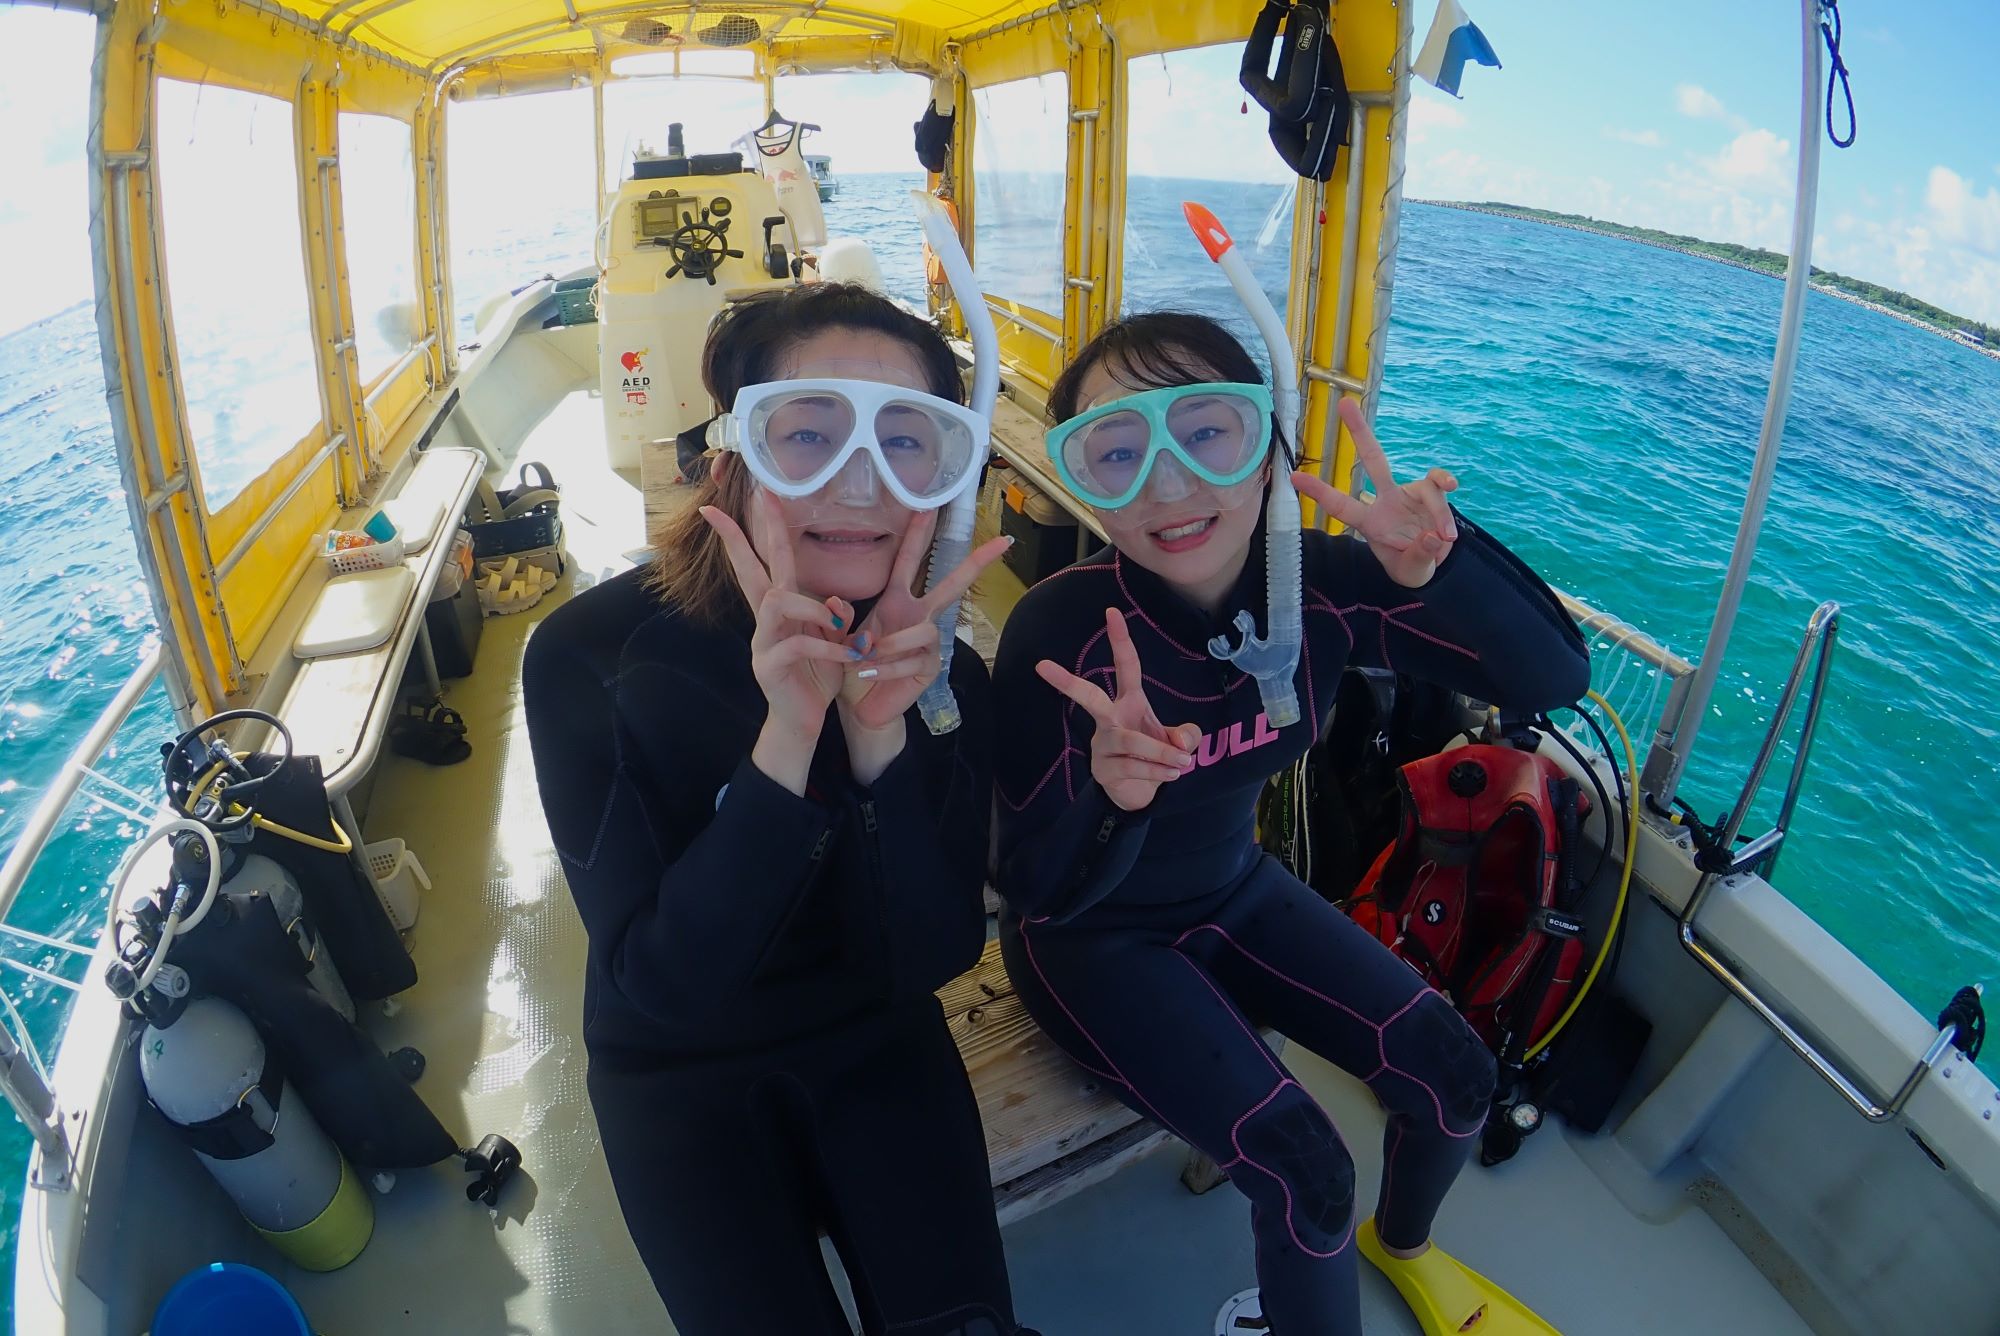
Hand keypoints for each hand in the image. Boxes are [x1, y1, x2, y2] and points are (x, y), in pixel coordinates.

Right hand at [702, 493, 854, 754]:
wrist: (802, 722)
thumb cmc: (817, 676)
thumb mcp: (833, 639)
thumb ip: (834, 615)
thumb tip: (838, 601)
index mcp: (782, 607)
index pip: (767, 561)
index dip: (757, 530)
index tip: (747, 497)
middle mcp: (766, 619)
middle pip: (753, 569)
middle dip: (744, 536)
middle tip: (732, 505)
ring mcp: (763, 642)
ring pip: (777, 602)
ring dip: (813, 607)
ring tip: (840, 623)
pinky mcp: (769, 668)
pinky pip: (796, 646)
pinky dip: (828, 649)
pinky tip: (848, 657)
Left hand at [837, 511, 1012, 732]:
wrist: (861, 702)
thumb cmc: (857, 663)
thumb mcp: (845, 634)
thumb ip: (842, 616)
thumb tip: (839, 604)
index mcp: (899, 601)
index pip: (911, 562)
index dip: (918, 535)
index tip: (929, 508)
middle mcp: (920, 617)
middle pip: (952, 585)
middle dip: (976, 563)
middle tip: (1001, 543)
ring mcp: (930, 643)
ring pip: (921, 631)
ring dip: (888, 645)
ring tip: (862, 658)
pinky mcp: (931, 667)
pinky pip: (910, 661)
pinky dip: (883, 669)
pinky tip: (866, 674)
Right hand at [1033, 607, 1201, 811]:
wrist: (1138, 793)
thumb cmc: (1153, 755)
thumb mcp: (1178, 742)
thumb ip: (1187, 736)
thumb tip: (1182, 741)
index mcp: (1129, 702)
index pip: (1126, 666)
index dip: (1120, 640)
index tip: (1111, 612)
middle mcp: (1111, 719)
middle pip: (1089, 696)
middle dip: (1068, 682)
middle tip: (1042, 665)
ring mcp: (1102, 744)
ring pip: (1129, 740)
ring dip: (1159, 751)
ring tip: (1184, 762)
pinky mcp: (1103, 769)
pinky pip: (1131, 766)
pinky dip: (1157, 771)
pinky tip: (1172, 775)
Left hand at [1292, 397, 1459, 588]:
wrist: (1435, 563)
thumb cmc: (1411, 566)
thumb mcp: (1411, 571)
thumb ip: (1419, 556)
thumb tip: (1432, 538)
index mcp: (1370, 522)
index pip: (1341, 506)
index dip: (1320, 492)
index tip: (1294, 476)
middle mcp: (1386, 501)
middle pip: (1372, 459)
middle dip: (1359, 432)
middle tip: (1345, 403)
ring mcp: (1409, 493)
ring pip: (1424, 488)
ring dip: (1438, 513)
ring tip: (1445, 538)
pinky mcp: (1431, 492)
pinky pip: (1438, 482)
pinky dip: (1446, 485)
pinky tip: (1452, 489)